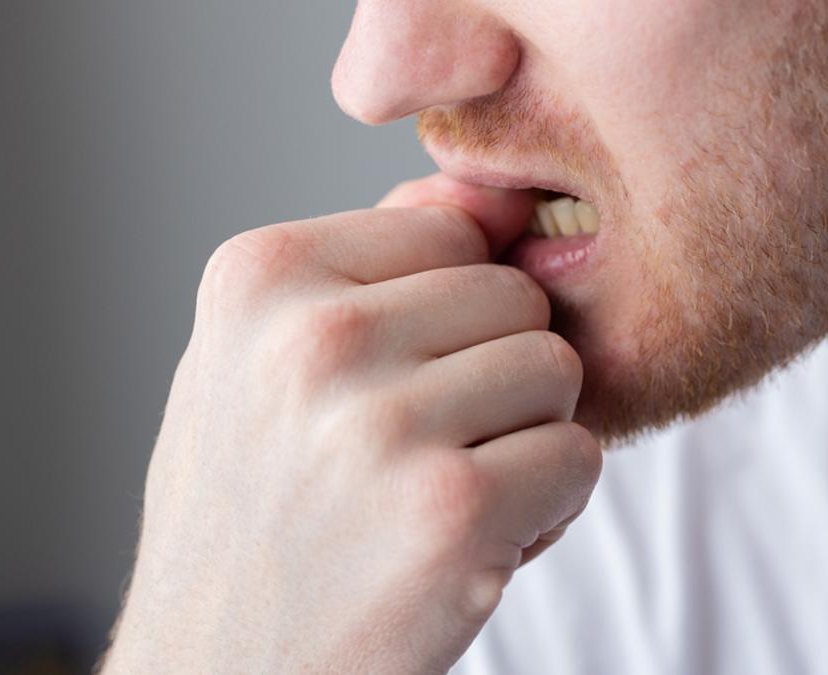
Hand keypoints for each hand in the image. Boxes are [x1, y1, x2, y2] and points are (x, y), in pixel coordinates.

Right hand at [101, 174, 601, 673]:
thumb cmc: (251, 514)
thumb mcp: (263, 363)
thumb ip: (372, 266)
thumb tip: (493, 195)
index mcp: (257, 277)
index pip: (447, 228)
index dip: (447, 314)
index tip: (390, 383)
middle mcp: (310, 337)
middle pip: (512, 294)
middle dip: (491, 376)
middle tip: (413, 456)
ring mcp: (379, 425)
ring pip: (555, 371)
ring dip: (520, 442)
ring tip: (433, 498)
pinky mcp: (449, 514)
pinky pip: (576, 458)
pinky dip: (543, 510)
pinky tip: (462, 548)